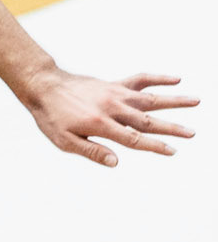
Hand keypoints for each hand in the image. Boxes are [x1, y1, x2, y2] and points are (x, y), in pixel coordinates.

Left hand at [23, 69, 197, 165]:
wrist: (44, 87)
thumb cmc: (52, 117)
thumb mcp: (65, 141)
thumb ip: (92, 151)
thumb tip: (116, 163)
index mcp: (102, 124)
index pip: (134, 139)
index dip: (154, 146)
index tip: (173, 151)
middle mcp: (113, 107)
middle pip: (148, 120)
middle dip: (172, 128)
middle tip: (193, 133)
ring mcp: (116, 94)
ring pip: (151, 98)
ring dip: (174, 101)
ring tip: (196, 101)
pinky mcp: (114, 84)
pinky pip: (140, 79)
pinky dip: (158, 79)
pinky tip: (176, 80)